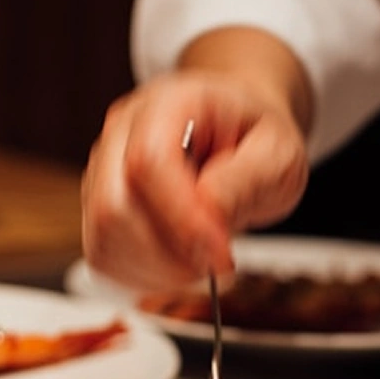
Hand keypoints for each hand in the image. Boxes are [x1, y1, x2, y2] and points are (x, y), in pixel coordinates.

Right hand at [81, 27, 312, 290]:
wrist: (238, 131)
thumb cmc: (255, 137)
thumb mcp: (278, 152)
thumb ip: (246, 178)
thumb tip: (209, 210)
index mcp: (169, 103)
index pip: (149, 161)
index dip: (181, 217)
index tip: (220, 254)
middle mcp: (123, 131)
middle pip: (114, 203)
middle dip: (168, 252)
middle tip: (217, 265)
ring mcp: (104, 168)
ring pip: (104, 235)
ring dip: (156, 269)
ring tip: (203, 265)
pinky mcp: (101, 205)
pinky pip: (102, 253)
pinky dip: (141, 275)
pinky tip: (179, 269)